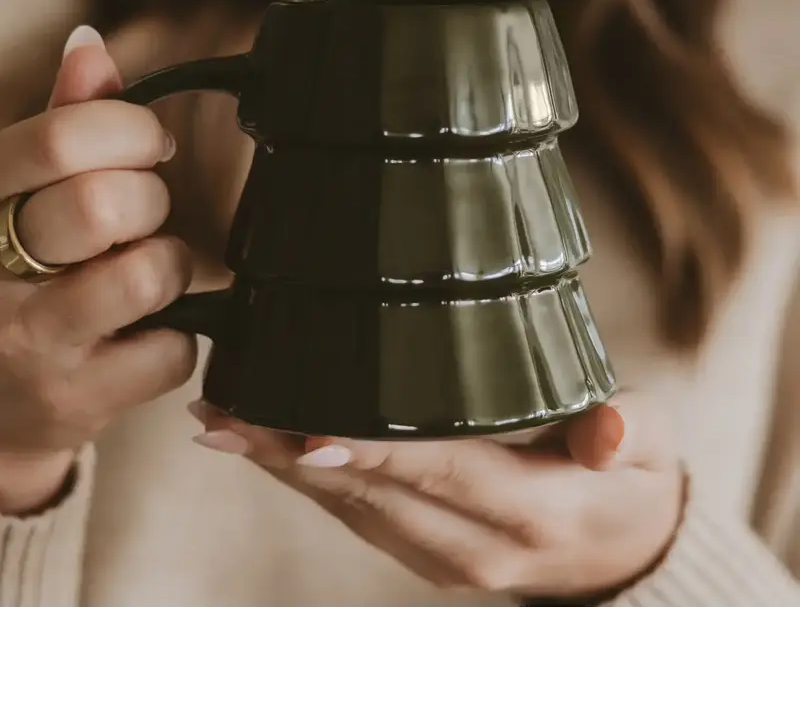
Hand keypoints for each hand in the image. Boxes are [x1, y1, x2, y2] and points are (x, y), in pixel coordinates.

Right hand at [0, 27, 196, 514]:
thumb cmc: (8, 281)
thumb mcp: (12, 196)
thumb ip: (58, 124)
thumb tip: (91, 46)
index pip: (62, 137)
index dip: (132, 131)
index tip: (147, 146)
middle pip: (107, 203)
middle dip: (150, 202)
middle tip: (139, 219)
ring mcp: (30, 342)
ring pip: (148, 275)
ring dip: (167, 267)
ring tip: (140, 278)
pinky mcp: (73, 401)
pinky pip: (171, 350)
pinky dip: (174, 339)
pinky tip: (138, 336)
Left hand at [190, 393, 683, 600]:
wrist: (626, 551)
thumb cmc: (632, 481)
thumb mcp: (652, 446)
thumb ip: (628, 432)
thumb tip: (605, 431)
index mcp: (533, 512)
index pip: (443, 472)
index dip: (375, 453)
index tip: (308, 433)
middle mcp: (479, 547)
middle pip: (376, 497)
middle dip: (293, 456)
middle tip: (224, 416)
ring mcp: (447, 559)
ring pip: (353, 512)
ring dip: (283, 469)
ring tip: (224, 424)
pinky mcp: (427, 554)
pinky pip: (358, 517)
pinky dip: (308, 482)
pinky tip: (270, 448)